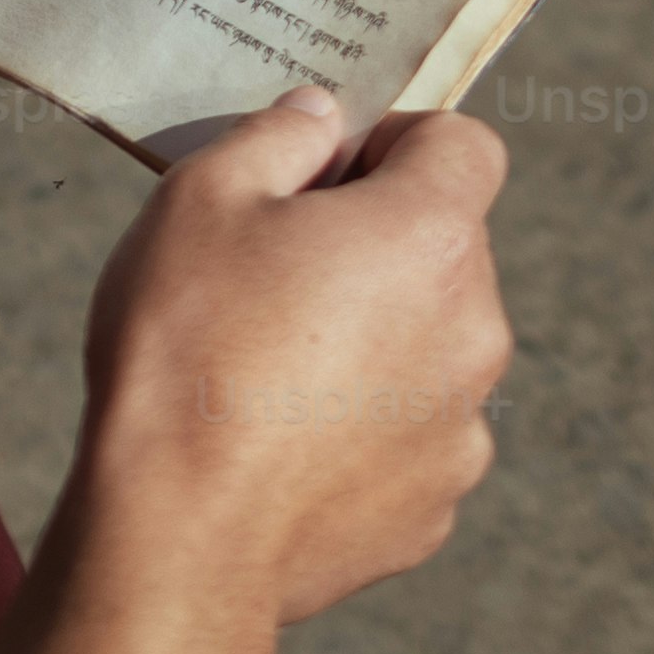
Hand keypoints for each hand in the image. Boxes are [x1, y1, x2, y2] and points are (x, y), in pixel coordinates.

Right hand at [64, 89, 511, 635]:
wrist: (177, 536)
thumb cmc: (186, 350)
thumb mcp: (201, 199)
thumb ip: (279, 135)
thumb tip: (324, 117)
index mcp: (432, 236)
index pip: (465, 146)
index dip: (397, 144)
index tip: (328, 177)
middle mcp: (476, 328)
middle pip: (447, 252)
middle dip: (379, 248)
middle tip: (276, 277)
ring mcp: (463, 426)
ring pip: (432, 349)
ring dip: (378, 342)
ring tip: (272, 371)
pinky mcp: (435, 504)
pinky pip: (412, 438)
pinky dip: (367, 431)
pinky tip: (284, 446)